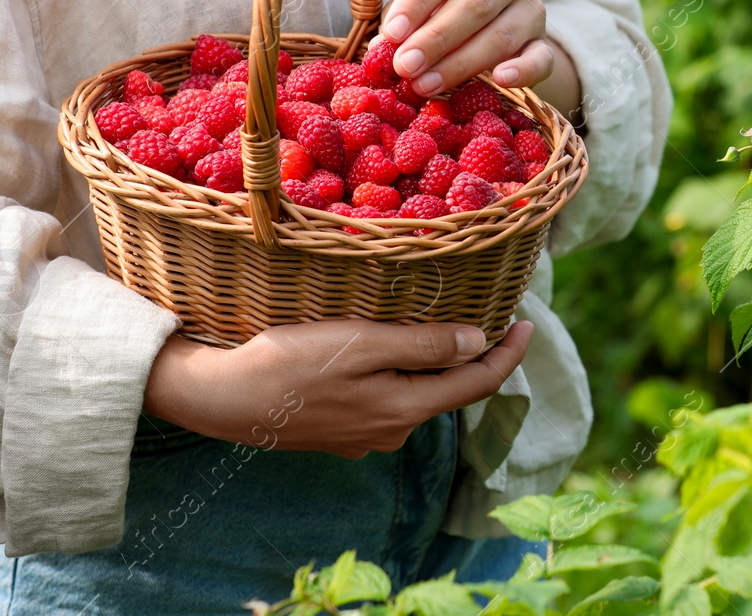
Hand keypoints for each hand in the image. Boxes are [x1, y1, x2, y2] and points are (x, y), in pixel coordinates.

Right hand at [143, 319, 531, 455]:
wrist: (221, 399)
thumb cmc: (290, 363)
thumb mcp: (362, 344)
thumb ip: (423, 346)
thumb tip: (478, 340)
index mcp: (404, 410)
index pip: (478, 384)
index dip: (509, 354)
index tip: (530, 323)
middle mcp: (392, 431)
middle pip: (450, 390)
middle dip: (476, 356)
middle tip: (494, 315)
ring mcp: (364, 436)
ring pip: (417, 395)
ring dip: (436, 364)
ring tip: (444, 325)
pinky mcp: (339, 431)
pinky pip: (387, 399)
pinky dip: (402, 374)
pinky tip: (390, 350)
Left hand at [380, 0, 578, 113]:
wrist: (493, 13)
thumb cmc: (444, 1)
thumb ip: (404, 18)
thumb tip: (382, 51)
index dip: (416, 2)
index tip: (392, 34)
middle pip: (474, 4)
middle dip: (435, 39)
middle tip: (405, 66)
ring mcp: (532, 5)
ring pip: (501, 35)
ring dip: (461, 63)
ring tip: (426, 85)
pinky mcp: (544, 41)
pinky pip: (540, 58)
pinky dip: (523, 70)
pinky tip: (501, 80)